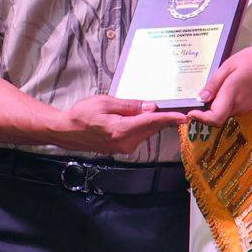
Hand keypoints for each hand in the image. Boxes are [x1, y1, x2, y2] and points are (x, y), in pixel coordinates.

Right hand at [56, 94, 185, 155]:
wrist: (66, 131)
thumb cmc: (82, 114)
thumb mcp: (106, 103)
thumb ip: (130, 106)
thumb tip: (150, 107)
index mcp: (121, 130)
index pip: (151, 122)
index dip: (169, 119)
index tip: (184, 117)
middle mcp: (126, 143)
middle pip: (151, 128)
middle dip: (164, 118)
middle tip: (177, 107)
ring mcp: (124, 147)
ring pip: (146, 132)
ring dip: (153, 122)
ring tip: (158, 109)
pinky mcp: (121, 148)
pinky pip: (138, 135)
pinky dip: (143, 126)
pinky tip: (143, 117)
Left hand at [187, 45, 251, 127]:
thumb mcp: (229, 66)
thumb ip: (214, 84)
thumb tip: (200, 98)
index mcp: (231, 96)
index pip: (213, 119)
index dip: (200, 118)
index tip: (190, 111)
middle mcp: (237, 107)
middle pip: (216, 117)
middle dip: (203, 112)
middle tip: (193, 101)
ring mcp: (244, 108)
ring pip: (223, 113)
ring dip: (214, 107)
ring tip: (208, 92)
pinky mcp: (249, 106)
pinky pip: (231, 108)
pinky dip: (223, 104)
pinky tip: (222, 90)